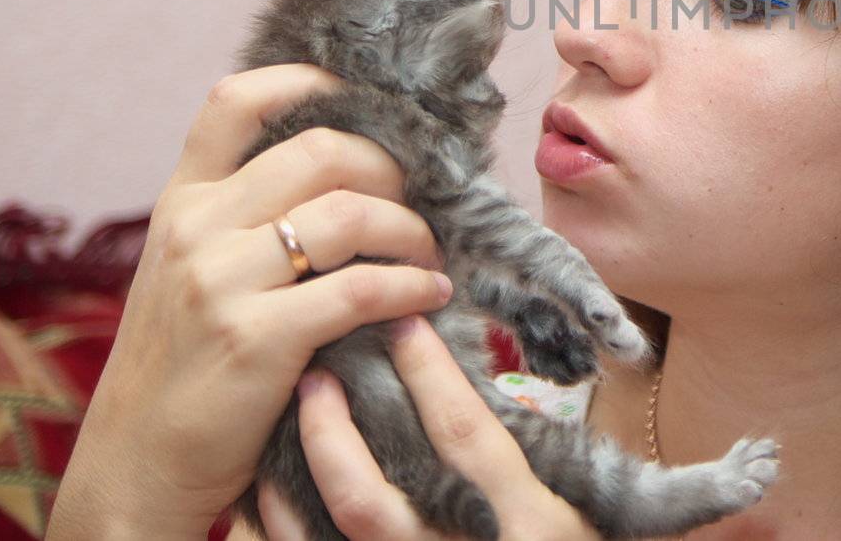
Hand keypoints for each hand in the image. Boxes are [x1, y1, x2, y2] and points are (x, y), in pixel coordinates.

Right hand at [48, 65, 454, 540]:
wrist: (138, 464)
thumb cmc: (184, 365)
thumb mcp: (190, 271)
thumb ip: (244, 218)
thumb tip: (346, 171)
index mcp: (182, 202)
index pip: (236, 101)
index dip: (308, 81)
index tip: (367, 96)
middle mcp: (196, 228)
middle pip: (319, 149)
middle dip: (392, 167)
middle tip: (424, 198)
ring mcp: (220, 281)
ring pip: (349, 213)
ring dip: (411, 229)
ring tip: (431, 254)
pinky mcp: (254, 338)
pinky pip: (360, 288)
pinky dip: (410, 287)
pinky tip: (429, 297)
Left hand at [256, 315, 601, 540]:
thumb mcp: (573, 504)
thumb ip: (528, 456)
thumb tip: (467, 383)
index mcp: (524, 522)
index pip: (464, 436)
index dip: (429, 374)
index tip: (405, 321)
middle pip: (373, 496)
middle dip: (334, 430)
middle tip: (319, 371)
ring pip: (335, 535)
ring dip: (301, 471)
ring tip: (291, 413)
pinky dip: (280, 523)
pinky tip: (267, 482)